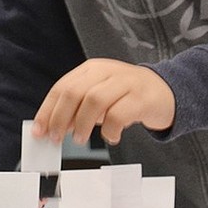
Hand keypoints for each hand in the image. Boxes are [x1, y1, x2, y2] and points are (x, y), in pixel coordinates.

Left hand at [32, 58, 175, 145]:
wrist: (168, 92)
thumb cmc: (128, 96)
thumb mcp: (100, 96)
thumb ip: (77, 108)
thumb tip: (51, 127)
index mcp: (93, 69)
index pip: (62, 87)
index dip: (48, 110)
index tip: (39, 131)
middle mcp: (109, 71)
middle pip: (75, 92)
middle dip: (61, 118)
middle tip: (57, 138)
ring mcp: (127, 82)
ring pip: (95, 100)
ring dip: (83, 124)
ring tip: (81, 139)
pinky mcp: (142, 98)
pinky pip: (118, 115)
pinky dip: (109, 131)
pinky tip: (112, 136)